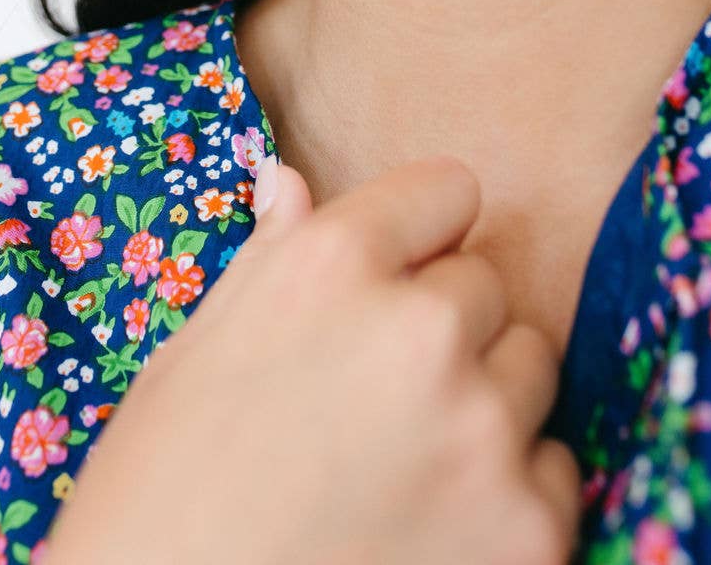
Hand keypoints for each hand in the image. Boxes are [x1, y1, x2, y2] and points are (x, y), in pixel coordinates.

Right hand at [48, 153, 582, 563]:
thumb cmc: (158, 501)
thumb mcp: (192, 357)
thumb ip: (268, 258)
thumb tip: (291, 181)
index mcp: (332, 267)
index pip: (446, 190)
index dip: (417, 236)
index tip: (394, 278)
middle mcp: (420, 330)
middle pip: (484, 286)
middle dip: (442, 328)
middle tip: (375, 397)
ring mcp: (483, 432)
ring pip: (530, 370)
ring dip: (483, 402)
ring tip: (405, 463)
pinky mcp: (528, 530)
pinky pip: (553, 473)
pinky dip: (509, 496)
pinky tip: (433, 526)